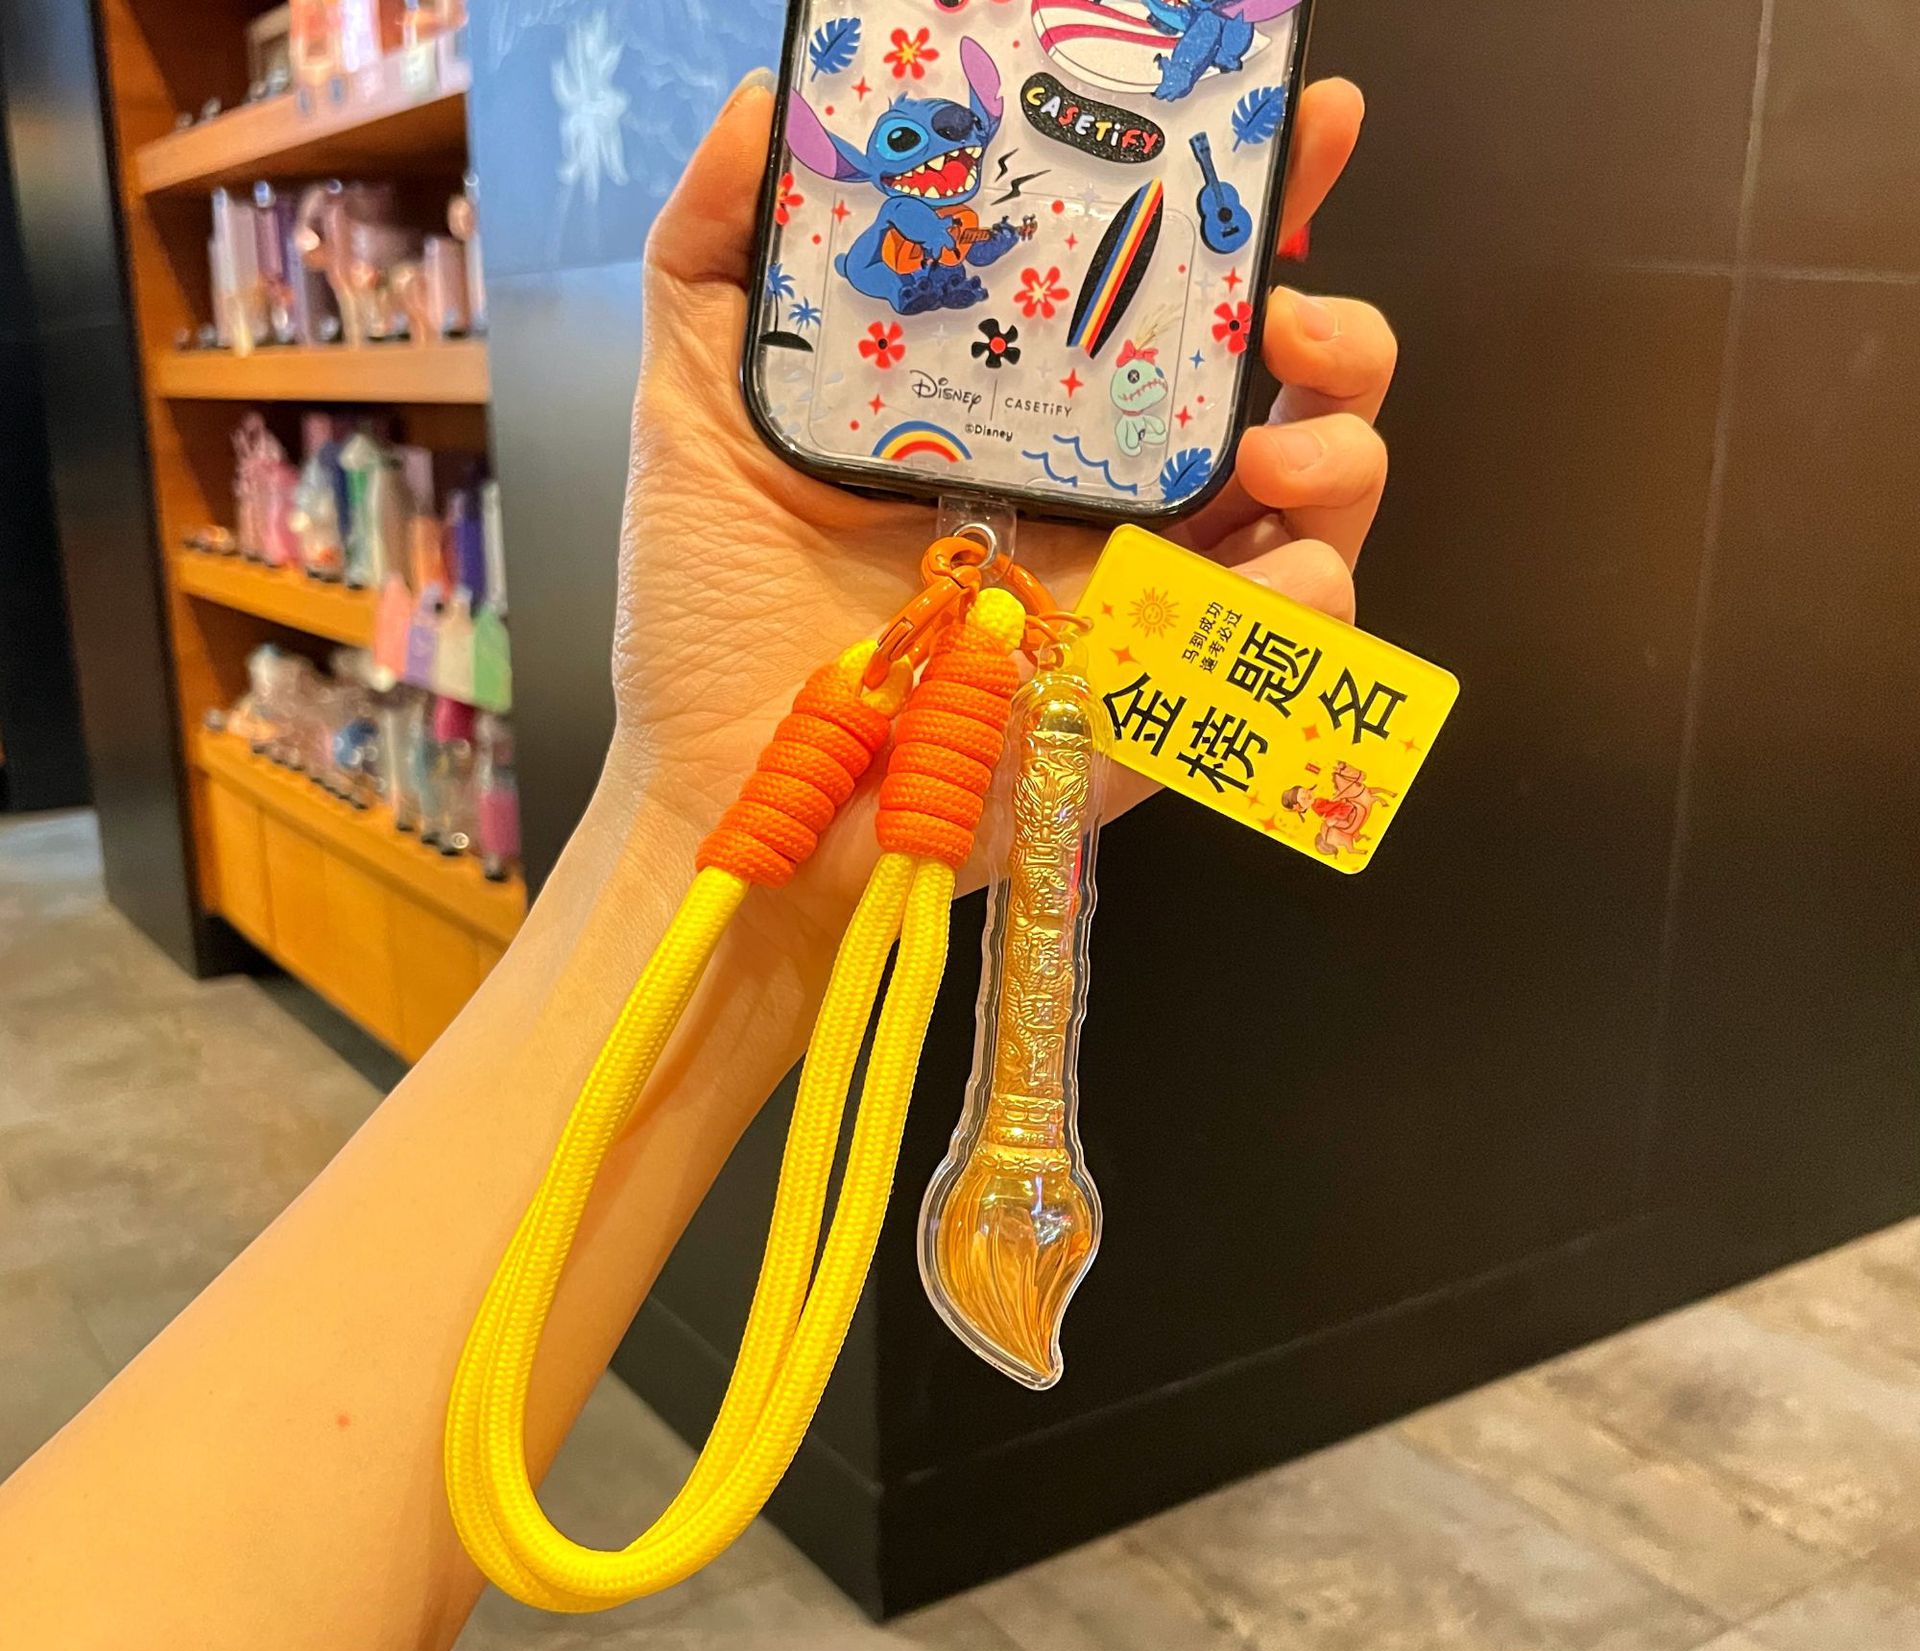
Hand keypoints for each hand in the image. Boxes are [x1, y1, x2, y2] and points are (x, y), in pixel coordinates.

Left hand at [611, 74, 1393, 954]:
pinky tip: (1261, 567)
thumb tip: (768, 104)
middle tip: (1286, 311)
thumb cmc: (712, 625)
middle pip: (1285, 393)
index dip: (1243, 205)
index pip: (1163, 298)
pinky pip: (1291, 644)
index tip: (1282, 123)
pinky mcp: (1160, 702)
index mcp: (1027, 421)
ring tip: (1268, 444)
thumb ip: (720, 256)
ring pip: (1323, 506)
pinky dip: (1309, 593)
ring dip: (1342, 448)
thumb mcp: (699, 411)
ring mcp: (1145, 604)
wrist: (732, 799)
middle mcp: (1106, 501)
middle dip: (1335, 327)